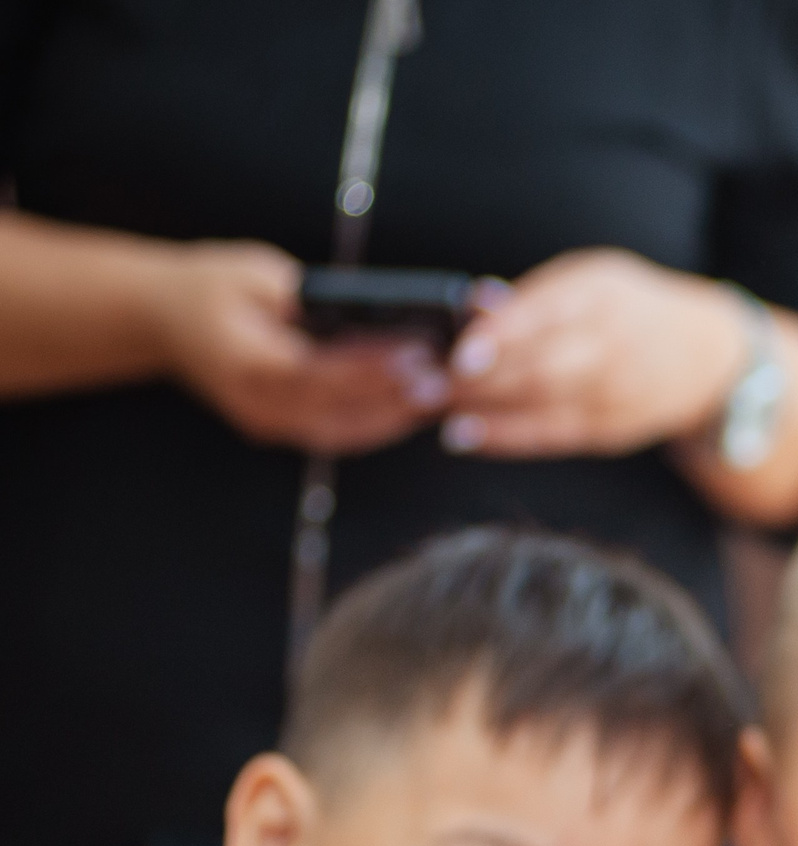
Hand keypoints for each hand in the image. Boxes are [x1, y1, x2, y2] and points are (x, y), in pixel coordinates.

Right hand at [152, 240, 445, 454]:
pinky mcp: (280, 428)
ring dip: (397, 415)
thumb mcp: (255, 273)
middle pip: (341, 412)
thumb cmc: (212, 286)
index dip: (372, 369)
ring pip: (345, 432)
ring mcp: (268, 424)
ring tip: (442, 393)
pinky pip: (338, 433)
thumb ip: (307, 297)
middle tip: (447, 379)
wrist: (162, 318)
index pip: (321, 374)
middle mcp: (258, 406)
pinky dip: (378, 420)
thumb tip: (370, 312)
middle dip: (398, 398)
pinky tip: (413, 404)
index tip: (418, 356)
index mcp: (247, 365)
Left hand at [441, 248, 745, 459]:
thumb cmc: (632, 310)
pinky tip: (470, 436)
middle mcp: (614, 343)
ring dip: (485, 411)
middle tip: (425, 384)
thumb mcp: (591, 282)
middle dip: (480, 380)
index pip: (545, 314)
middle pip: (542, 366)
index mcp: (602, 293)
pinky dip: (509, 437)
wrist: (709, 357)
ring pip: (544, 405)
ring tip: (438, 411)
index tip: (459, 353)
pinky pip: (554, 435)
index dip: (501, 337)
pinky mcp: (614, 429)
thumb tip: (472, 303)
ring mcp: (618, 391)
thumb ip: (533, 296)